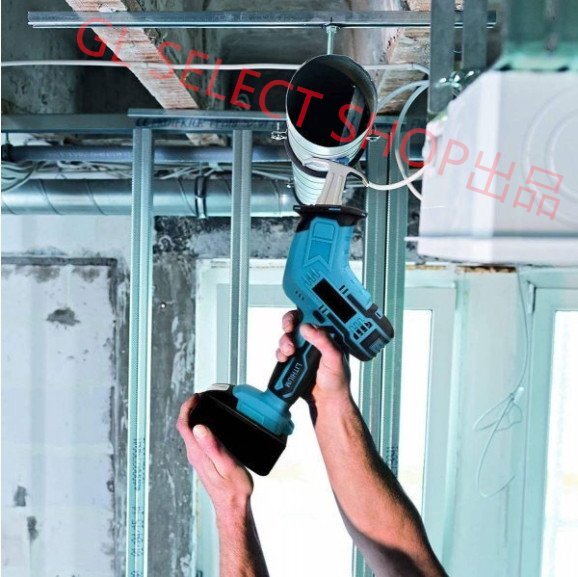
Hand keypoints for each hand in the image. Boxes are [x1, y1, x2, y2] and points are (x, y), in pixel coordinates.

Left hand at [176, 395, 252, 516]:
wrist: (233, 507)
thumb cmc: (233, 489)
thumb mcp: (227, 465)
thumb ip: (212, 446)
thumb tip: (199, 428)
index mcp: (198, 453)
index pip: (184, 425)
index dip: (187, 407)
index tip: (196, 397)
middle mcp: (195, 455)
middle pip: (185, 426)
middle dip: (190, 409)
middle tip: (201, 398)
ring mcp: (198, 458)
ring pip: (190, 433)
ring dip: (195, 417)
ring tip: (206, 407)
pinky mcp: (204, 461)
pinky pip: (197, 439)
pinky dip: (201, 426)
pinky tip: (212, 425)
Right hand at [276, 310, 350, 403]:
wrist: (326, 402)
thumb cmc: (337, 381)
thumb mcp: (334, 358)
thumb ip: (324, 341)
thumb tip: (308, 328)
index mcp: (328, 336)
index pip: (314, 316)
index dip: (303, 312)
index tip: (297, 316)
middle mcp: (315, 340)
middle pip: (296, 323)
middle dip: (289, 324)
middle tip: (288, 330)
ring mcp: (303, 350)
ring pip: (287, 337)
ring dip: (284, 341)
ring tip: (289, 351)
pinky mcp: (294, 360)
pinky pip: (282, 351)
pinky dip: (280, 353)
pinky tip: (284, 359)